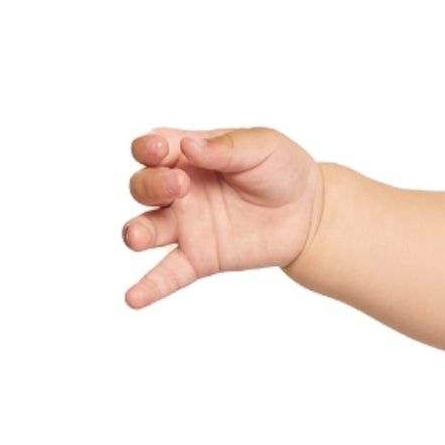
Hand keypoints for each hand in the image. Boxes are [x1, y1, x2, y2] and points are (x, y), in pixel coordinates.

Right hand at [122, 128, 324, 307]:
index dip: (146, 148)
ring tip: (138, 238)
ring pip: (146, 228)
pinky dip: (149, 287)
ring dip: (137, 232)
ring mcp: (186, 226)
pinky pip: (168, 274)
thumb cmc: (283, 170)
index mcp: (188, 156)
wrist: (311, 213)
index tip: (160, 149)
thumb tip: (188, 145)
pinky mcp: (200, 257)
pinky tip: (133, 298)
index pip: (151, 150)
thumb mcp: (263, 146)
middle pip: (142, 187)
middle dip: (151, 185)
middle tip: (180, 186)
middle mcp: (178, 191)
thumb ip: (226, 146)